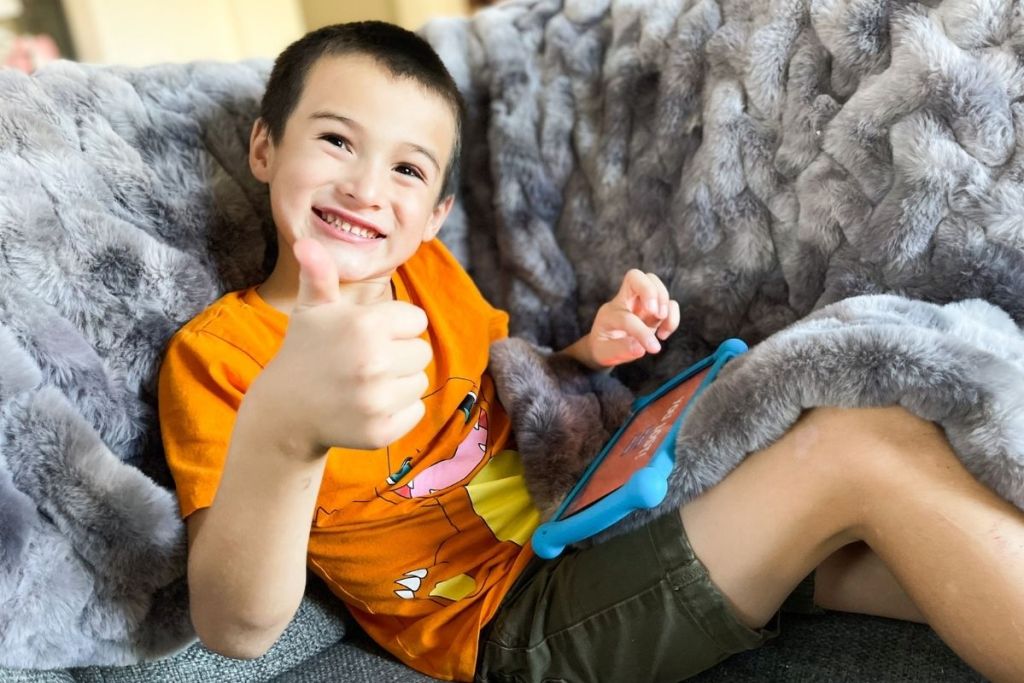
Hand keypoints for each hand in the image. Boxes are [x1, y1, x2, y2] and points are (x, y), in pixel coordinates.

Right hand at [249, 238, 431, 453]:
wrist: (287, 413)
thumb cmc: (306, 352)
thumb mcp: (312, 310)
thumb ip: (319, 274)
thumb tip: (307, 242)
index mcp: (365, 326)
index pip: (416, 319)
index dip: (394, 326)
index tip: (367, 335)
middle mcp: (373, 363)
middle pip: (422, 352)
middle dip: (398, 354)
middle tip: (364, 362)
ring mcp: (377, 401)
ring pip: (420, 382)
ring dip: (398, 383)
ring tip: (364, 384)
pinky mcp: (381, 431)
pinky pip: (415, 411)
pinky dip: (397, 411)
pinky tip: (366, 407)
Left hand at [585, 269, 679, 367]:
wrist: (605, 347)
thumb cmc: (604, 349)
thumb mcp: (605, 354)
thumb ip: (621, 350)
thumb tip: (640, 348)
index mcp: (610, 314)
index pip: (627, 317)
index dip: (641, 332)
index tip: (653, 348)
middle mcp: (624, 303)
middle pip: (635, 276)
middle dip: (650, 291)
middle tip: (657, 314)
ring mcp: (639, 303)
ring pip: (653, 281)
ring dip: (664, 300)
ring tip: (661, 320)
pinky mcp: (653, 310)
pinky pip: (668, 300)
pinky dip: (673, 314)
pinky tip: (663, 334)